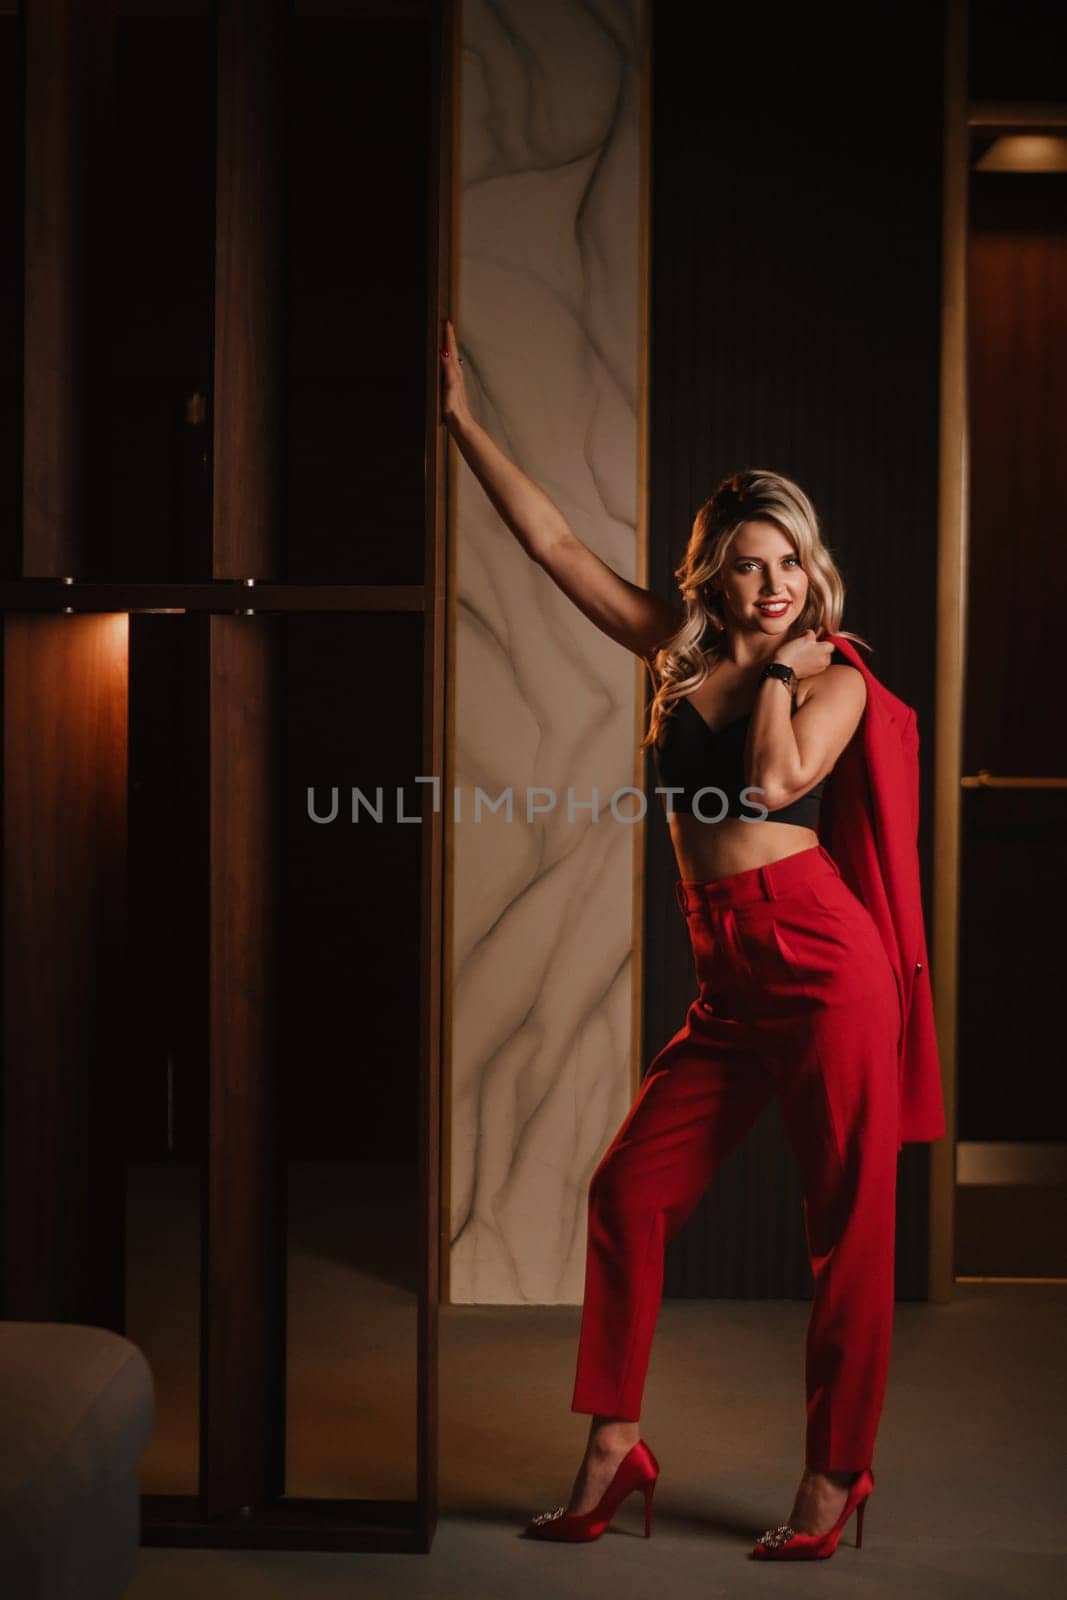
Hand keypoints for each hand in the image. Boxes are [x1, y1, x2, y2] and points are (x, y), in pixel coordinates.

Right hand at [440, 317, 470, 431]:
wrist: (460, 422)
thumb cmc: (455, 408)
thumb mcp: (450, 388)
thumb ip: (448, 372)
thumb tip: (445, 355)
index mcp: (455, 372)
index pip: (451, 350)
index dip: (449, 336)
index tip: (447, 322)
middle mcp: (456, 374)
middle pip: (453, 351)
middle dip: (449, 337)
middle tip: (446, 324)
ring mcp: (455, 380)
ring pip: (452, 358)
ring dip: (449, 346)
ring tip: (446, 337)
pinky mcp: (452, 386)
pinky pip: (449, 367)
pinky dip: (447, 359)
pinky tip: (445, 360)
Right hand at [772, 628, 833, 679]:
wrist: (783, 669)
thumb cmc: (792, 653)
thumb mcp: (803, 638)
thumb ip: (812, 634)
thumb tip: (816, 633)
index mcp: (824, 651)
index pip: (831, 644)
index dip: (824, 640)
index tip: (818, 638)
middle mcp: (824, 661)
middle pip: (827, 653)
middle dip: (820, 649)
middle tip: (809, 645)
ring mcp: (818, 669)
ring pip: (821, 660)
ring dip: (816, 656)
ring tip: (805, 652)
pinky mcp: (811, 674)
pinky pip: (815, 666)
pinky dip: (811, 662)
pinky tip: (802, 659)